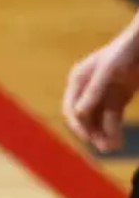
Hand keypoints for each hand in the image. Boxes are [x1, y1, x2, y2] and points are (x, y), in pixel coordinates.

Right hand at [63, 16, 138, 152]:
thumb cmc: (126, 50)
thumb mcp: (109, 70)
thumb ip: (93, 92)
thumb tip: (78, 114)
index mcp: (79, 79)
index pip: (71, 107)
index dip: (77, 124)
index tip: (87, 137)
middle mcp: (88, 88)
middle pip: (84, 116)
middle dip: (92, 132)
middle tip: (103, 147)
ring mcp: (104, 93)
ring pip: (99, 119)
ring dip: (103, 134)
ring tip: (112, 147)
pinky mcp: (120, 97)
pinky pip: (113, 117)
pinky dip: (114, 129)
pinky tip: (117, 140)